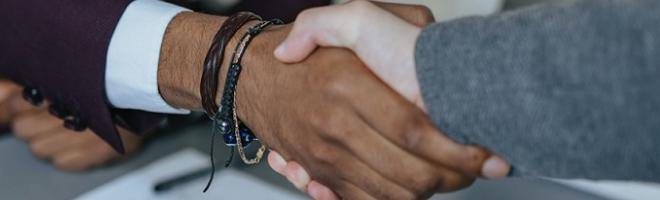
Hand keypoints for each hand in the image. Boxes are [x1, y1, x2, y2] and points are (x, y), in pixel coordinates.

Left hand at [0, 78, 141, 170]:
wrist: (146, 92)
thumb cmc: (100, 86)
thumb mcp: (55, 79)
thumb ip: (14, 86)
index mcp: (62, 88)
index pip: (16, 103)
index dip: (8, 108)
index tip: (10, 109)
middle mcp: (73, 111)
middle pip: (23, 130)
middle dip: (28, 124)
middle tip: (42, 118)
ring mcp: (88, 135)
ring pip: (40, 150)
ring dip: (45, 142)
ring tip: (60, 130)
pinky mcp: (101, 153)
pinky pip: (64, 163)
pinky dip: (65, 155)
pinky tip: (74, 142)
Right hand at [271, 1, 510, 198]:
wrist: (252, 76)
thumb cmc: (309, 54)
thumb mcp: (352, 16)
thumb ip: (393, 17)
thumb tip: (430, 38)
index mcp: (349, 84)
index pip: (412, 130)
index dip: (454, 149)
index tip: (481, 152)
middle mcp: (336, 124)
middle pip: (408, 171)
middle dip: (452, 178)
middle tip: (474, 169)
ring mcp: (326, 154)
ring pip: (391, 194)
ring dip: (428, 192)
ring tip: (449, 177)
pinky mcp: (320, 173)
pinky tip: (411, 187)